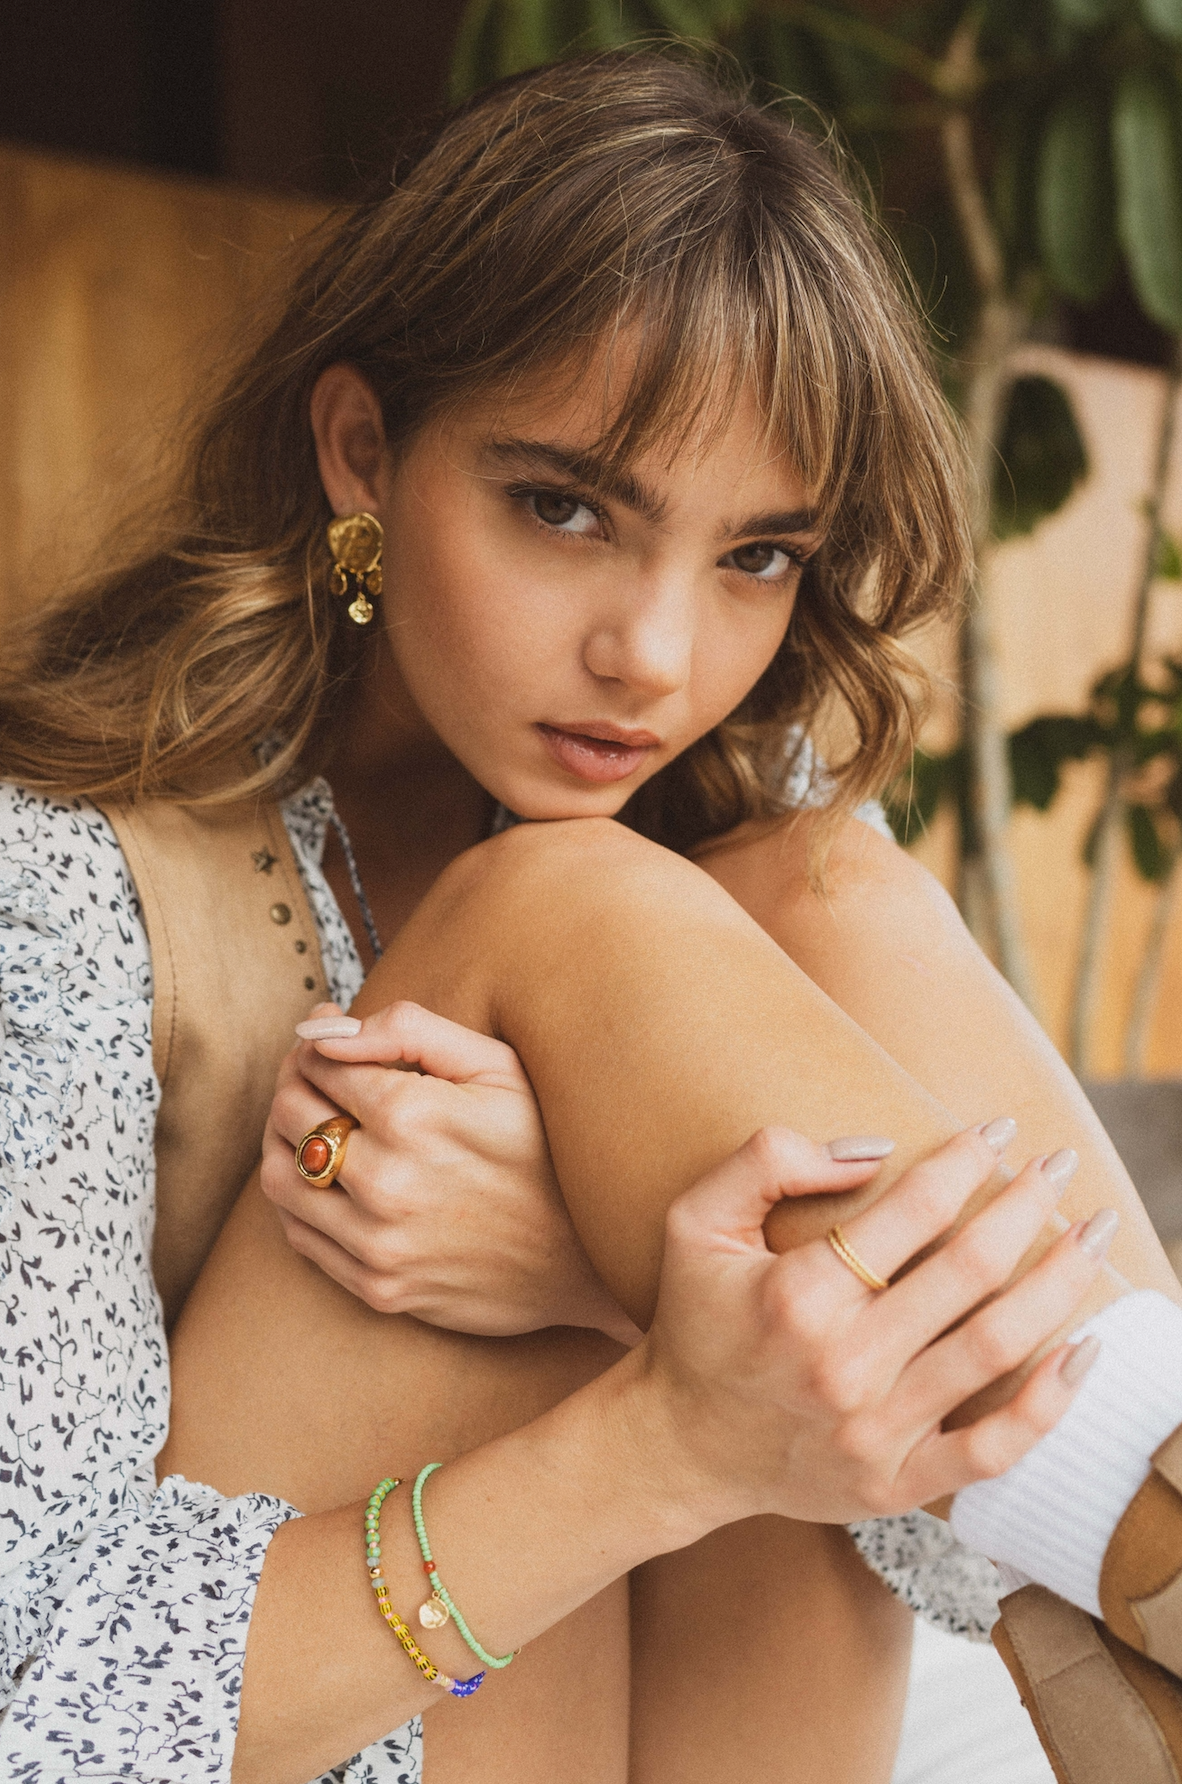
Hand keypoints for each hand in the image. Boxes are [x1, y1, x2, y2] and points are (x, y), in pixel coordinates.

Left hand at [261, 1000, 641, 1343]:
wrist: (590, 1261)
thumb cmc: (548, 1149)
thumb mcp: (500, 1068)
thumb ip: (411, 1030)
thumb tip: (329, 1025)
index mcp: (413, 1114)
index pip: (317, 1063)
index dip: (315, 1045)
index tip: (327, 1041)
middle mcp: (386, 1181)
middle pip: (288, 1115)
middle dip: (293, 1083)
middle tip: (315, 1076)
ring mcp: (379, 1241)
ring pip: (278, 1178)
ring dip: (282, 1142)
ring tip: (314, 1126)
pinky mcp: (378, 1287)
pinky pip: (299, 1236)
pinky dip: (297, 1200)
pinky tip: (328, 1180)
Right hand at [639, 1123, 1108, 1526]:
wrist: (679, 1445)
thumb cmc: (695, 1319)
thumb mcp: (696, 1220)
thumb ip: (767, 1160)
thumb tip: (877, 1148)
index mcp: (796, 1296)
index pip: (911, 1211)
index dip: (966, 1161)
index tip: (1000, 1130)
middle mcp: (842, 1365)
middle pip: (969, 1271)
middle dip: (1027, 1205)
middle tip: (1059, 1165)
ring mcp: (875, 1432)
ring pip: (996, 1348)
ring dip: (1059, 1282)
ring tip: (1093, 1232)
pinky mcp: (896, 1483)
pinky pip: (995, 1447)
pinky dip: (1051, 1402)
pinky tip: (1085, 1349)